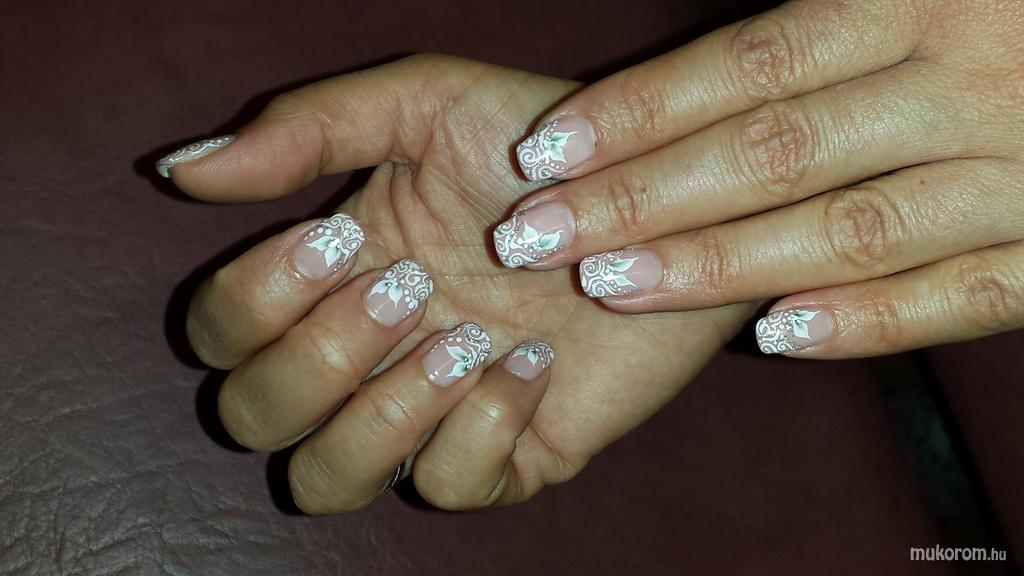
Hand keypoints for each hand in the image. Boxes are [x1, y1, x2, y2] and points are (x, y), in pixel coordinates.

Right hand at [162, 55, 753, 512]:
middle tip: (410, 286)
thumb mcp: (425, 107)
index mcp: (330, 278)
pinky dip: (485, 430)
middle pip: (253, 417)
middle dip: (319, 357)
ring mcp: (432, 413)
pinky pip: (449, 488)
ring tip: (465, 339)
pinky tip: (534, 364)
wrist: (662, 197)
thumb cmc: (543, 150)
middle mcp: (365, 357)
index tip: (346, 237)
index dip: (258, 299)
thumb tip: (182, 173)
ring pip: (327, 482)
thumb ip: (306, 130)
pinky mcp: (508, 453)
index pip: (221, 332)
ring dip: (383, 413)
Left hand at [493, 0, 1023, 357]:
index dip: (641, 111)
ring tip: (611, 287)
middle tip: (539, 234)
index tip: (547, 151)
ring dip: (719, 266)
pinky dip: (867, 323)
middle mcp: (971, 79)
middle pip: (774, 151)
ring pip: (847, 231)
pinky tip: (774, 338)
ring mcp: (1023, 169)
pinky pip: (962, 296)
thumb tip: (705, 67)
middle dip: (643, 199)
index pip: (751, 63)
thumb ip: (832, 7)